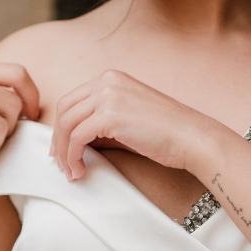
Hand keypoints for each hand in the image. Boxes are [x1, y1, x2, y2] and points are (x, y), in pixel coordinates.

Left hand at [48, 69, 215, 180]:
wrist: (192, 137)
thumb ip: (102, 121)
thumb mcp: (129, 117)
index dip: (62, 127)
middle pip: (65, 109)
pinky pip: (77, 138)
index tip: (61, 149)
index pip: (73, 100)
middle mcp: (107, 81)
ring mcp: (108, 96)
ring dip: (63, 152)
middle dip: (58, 139)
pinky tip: (80, 171)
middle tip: (60, 163)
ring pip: (67, 124)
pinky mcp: (109, 115)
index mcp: (112, 78)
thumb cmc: (167, 133)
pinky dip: (73, 157)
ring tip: (70, 172)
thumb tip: (76, 140)